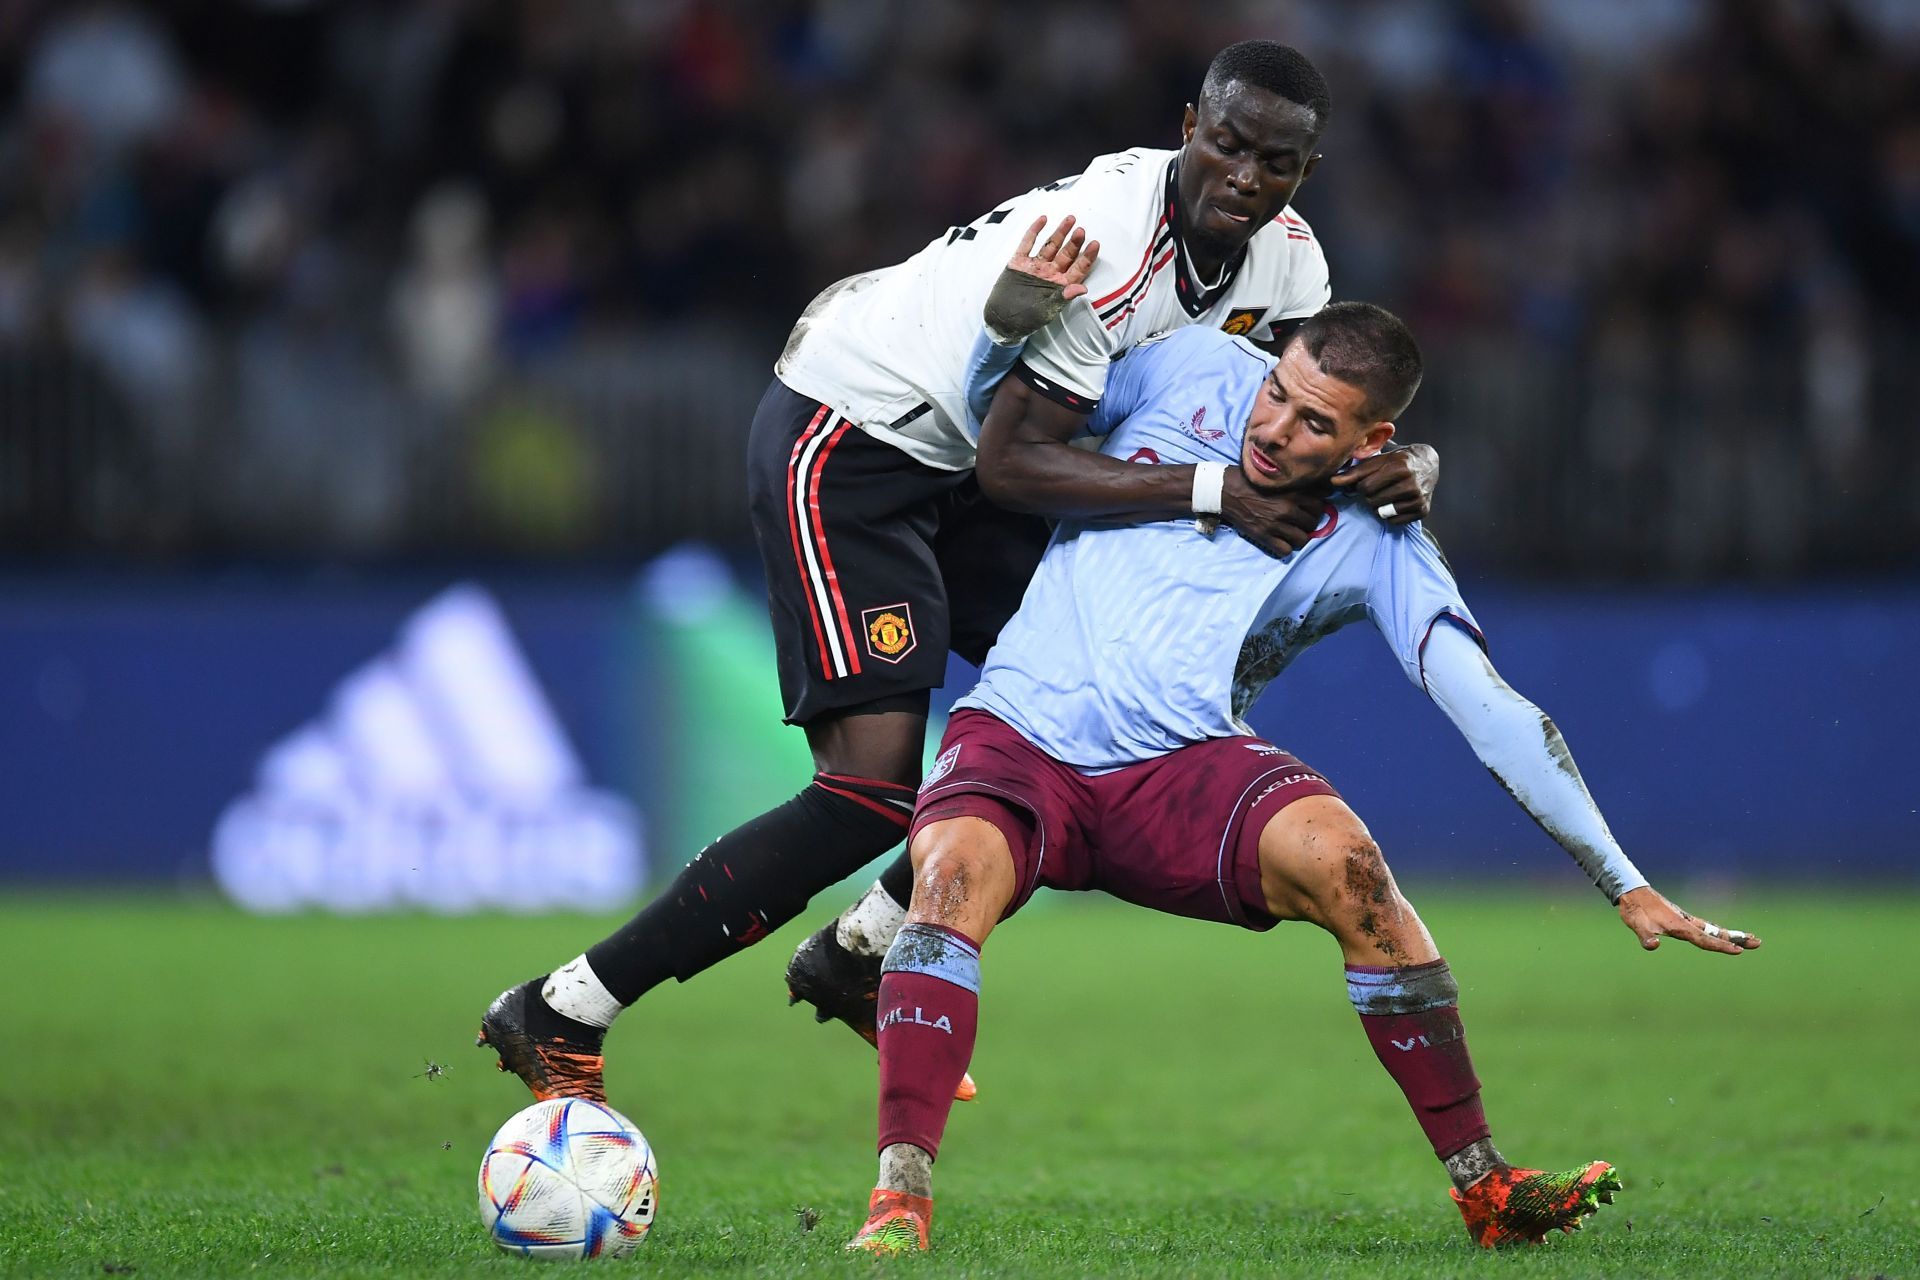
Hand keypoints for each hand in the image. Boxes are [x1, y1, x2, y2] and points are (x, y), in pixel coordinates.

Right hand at [984, 215, 1100, 341]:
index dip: (1087, 257)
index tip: (1095, 244)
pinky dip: (1034, 231)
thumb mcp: (1047, 310)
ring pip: (1050, 245)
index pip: (1078, 269)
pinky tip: (1043, 219)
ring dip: (1060, 232)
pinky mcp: (1019, 262)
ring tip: (1070, 219)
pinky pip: (1028, 243)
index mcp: (1060, 285)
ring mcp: (1035, 266)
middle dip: (1075, 242)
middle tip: (1081, 230)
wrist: (1000, 320)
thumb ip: (1063, 297)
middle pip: (1066, 254)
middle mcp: (1050, 273)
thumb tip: (1083, 289)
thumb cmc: (1026, 319)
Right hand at [1219, 467, 1324, 556]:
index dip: (1316, 507)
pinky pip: (1286, 550)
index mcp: (1292, 492)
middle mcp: (1286, 508)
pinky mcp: (1264, 536)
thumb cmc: (1253, 482)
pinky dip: (1285, 548)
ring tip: (1292, 532)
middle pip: (1313, 522)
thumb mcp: (1279, 477)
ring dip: (1299, 537)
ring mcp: (1275, 524)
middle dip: (1308, 523)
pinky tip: (1280, 540)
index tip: (1310, 508)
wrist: (1227, 491)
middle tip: (1300, 521)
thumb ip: (1301, 483)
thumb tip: (1326, 489)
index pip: (1320, 504)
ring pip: (1303, 539)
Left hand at [1331, 442, 1437, 523]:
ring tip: (1388, 493)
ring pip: (1381, 512)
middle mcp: (1411, 484)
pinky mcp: (1422, 511)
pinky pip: (1393, 521)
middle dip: (1370, 495)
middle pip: (1372, 501)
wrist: (1427, 463)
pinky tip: (1396, 502)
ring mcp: (1418, 499)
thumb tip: (1333, 481)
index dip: (1362, 485)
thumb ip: (1355, 472)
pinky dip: (1390, 514)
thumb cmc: (1397, 460)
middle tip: (1380, 487)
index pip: (1365, 487)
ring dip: (1379, 505)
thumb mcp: (1378, 460)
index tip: (1369, 480)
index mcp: (1400, 467)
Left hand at [1617, 886, 1760, 955]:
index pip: (1704, 939)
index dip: (1721, 946)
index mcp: (1680, 926)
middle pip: (1716, 933)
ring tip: (1749, 939)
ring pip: (1712, 929)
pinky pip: (1704, 927)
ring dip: (1730, 935)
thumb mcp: (1636, 924)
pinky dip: (1716, 932)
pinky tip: (1720, 935)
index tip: (1738, 951)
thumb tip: (1653, 946)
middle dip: (1737, 938)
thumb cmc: (1634, 910)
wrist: (1632, 892)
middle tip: (1758, 943)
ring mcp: (1685, 920)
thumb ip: (1644, 936)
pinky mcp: (1681, 919)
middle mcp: (1686, 922)